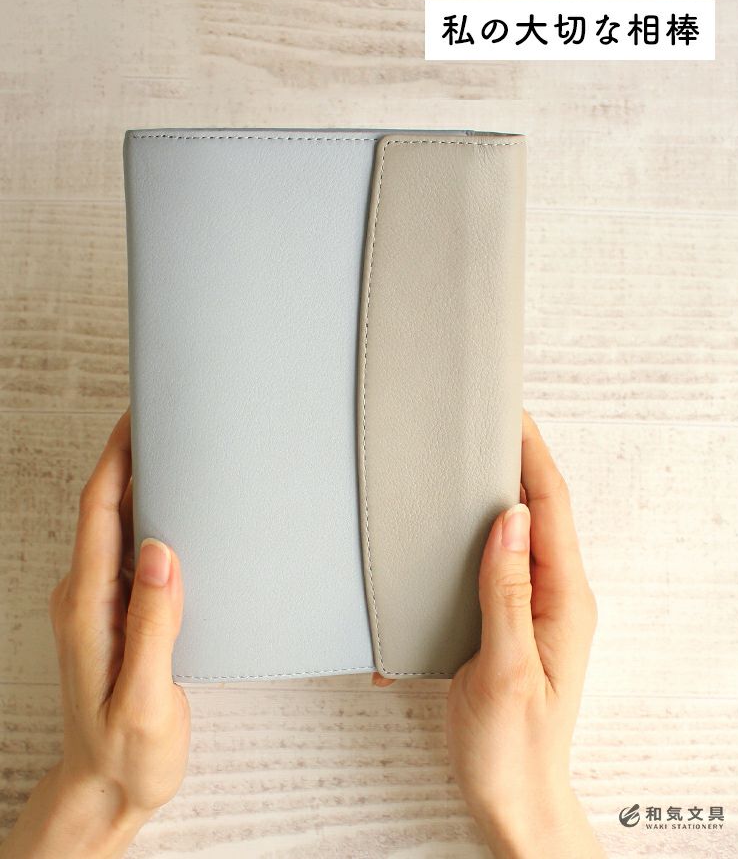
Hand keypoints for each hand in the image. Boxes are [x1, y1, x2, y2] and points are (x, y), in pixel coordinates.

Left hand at [1, 410, 189, 858]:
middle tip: (167, 418)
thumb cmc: (126, 753)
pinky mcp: (116, 612)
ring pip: (118, 525)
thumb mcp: (144, 699)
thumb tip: (160, 551)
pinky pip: (130, 549)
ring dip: (142, 483)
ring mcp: (99, 603)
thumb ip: (153, 625)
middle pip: (106, 508)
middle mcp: (88, 596)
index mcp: (90, 609)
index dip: (116, 460)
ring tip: (178, 451)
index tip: (136, 418)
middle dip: (131, 456)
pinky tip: (178, 512)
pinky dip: (152, 516)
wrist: (106, 790)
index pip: (98, 514)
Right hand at [373, 411, 602, 858]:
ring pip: (509, 537)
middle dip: (510, 464)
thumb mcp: (505, 670)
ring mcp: (528, 609)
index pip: (552, 507)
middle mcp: (552, 596)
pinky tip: (434, 548)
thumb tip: (512, 517)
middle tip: (476, 426)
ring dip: (484, 502)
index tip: (511, 412)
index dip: (533, 454)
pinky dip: (463, 549)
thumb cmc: (512, 748)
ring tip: (454, 468)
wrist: (510, 801)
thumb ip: (507, 593)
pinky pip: (488, 569)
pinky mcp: (504, 623)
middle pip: (535, 512)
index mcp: (564, 600)